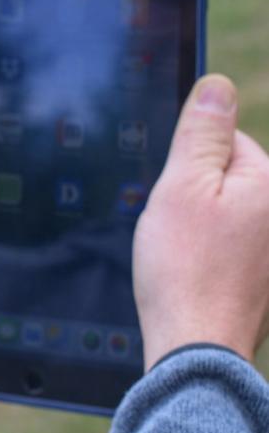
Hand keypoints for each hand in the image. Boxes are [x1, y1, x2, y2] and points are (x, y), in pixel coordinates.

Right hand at [133, 74, 268, 368]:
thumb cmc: (186, 269)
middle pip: (231, 179)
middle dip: (197, 198)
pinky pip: (234, 251)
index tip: (173, 199)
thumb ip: (201, 133)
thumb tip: (218, 85)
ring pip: (230, 217)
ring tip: (184, 260)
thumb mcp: (182, 186)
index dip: (187, 165)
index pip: (227, 141)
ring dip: (203, 230)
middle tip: (175, 233)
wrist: (196, 348)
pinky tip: (195, 278)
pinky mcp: (268, 283)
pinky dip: (213, 259)